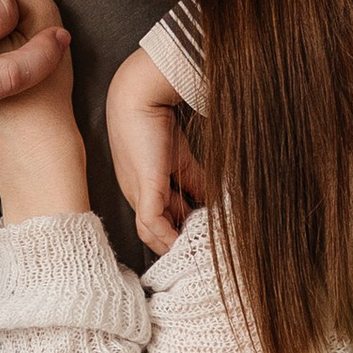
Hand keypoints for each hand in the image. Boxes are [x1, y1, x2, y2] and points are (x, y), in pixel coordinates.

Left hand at [106, 46, 207, 253]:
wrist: (139, 96)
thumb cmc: (156, 122)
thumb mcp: (180, 160)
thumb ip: (196, 182)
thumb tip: (216, 201)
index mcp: (143, 189)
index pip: (163, 221)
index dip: (182, 234)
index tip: (203, 242)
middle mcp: (136, 195)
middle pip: (157, 232)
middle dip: (181, 245)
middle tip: (204, 256)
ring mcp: (138, 193)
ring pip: (153, 234)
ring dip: (176, 245)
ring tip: (199, 254)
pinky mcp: (145, 187)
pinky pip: (153, 223)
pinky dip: (169, 237)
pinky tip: (185, 244)